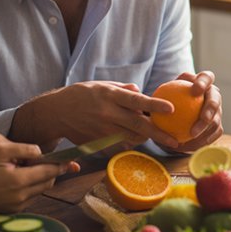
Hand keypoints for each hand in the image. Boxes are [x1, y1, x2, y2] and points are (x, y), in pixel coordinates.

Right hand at [0, 135, 78, 212]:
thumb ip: (23, 148)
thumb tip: (41, 152)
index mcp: (20, 181)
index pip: (50, 172)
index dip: (62, 164)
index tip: (71, 159)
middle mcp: (22, 197)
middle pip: (48, 182)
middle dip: (50, 171)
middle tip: (42, 160)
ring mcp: (17, 206)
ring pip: (39, 190)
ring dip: (38, 179)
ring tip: (22, 168)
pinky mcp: (12, 211)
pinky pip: (29, 197)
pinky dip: (29, 187)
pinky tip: (15, 179)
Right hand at [13, 81, 175, 148]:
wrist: (55, 113)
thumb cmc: (81, 95)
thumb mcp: (100, 85)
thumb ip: (122, 89)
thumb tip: (140, 91)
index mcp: (109, 95)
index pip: (136, 101)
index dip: (154, 105)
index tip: (171, 109)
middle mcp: (107, 113)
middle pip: (138, 125)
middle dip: (159, 134)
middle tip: (175, 141)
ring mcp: (102, 131)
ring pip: (131, 138)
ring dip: (144, 138)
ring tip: (154, 136)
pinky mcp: (97, 143)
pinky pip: (119, 146)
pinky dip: (129, 143)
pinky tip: (131, 138)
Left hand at [160, 70, 223, 151]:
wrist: (180, 110)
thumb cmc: (170, 98)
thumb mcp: (165, 91)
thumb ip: (162, 91)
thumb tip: (151, 97)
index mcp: (204, 82)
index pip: (206, 77)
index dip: (203, 83)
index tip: (195, 90)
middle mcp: (214, 96)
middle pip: (215, 102)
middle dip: (210, 110)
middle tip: (202, 118)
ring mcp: (217, 112)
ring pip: (215, 122)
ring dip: (204, 130)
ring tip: (190, 137)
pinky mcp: (216, 127)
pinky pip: (211, 136)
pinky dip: (201, 142)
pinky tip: (188, 147)